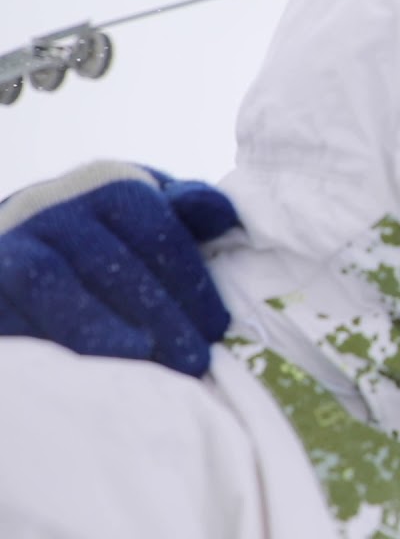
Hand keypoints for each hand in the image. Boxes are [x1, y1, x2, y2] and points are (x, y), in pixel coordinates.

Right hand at [0, 160, 236, 375]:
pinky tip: (82, 370)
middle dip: (158, 315)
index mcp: (112, 185)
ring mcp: (11, 237)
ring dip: (97, 327)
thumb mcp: (155, 216)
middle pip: (110, 262)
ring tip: (140, 362)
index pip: (158, 233)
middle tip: (192, 361)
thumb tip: (223, 213)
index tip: (216, 329)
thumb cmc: (112, 236)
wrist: (24, 241)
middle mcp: (57, 204)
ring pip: (48, 280)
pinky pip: (8, 306)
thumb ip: (192, 216)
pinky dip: (44, 336)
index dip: (192, 284)